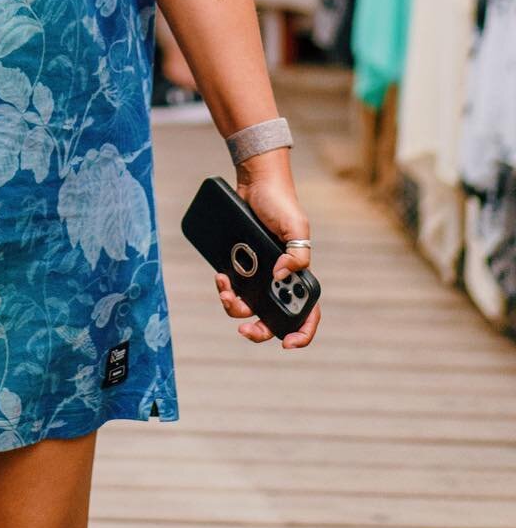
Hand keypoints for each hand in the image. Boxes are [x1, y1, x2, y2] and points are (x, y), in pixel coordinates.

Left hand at [214, 165, 320, 349]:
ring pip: (248, 304)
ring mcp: (258, 272)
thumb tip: (281, 276)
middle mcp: (278, 278)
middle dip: (258, 328)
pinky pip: (232, 285)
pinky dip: (225, 287)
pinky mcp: (239, 263)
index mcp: (298, 275)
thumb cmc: (281, 204)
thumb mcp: (297, 226)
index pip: (307, 312)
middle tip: (243, 329)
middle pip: (272, 317)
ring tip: (225, 290)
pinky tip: (220, 276)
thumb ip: (297, 253)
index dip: (301, 333)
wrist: (254, 183)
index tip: (286, 343)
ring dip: (235, 306)